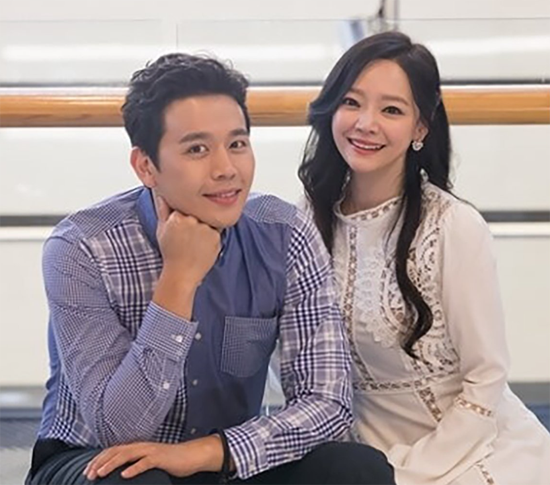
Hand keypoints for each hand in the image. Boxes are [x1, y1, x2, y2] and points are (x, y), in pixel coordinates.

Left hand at [83, 435, 223, 480]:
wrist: (190, 456)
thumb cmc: (169, 461)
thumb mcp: (148, 461)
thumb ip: (134, 463)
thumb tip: (119, 472)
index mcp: (137, 447)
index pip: (113, 451)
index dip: (98, 459)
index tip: (87, 471)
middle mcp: (141, 446)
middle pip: (116, 451)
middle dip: (100, 462)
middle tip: (88, 475)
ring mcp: (151, 451)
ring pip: (127, 455)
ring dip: (112, 464)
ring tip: (100, 474)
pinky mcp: (160, 458)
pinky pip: (145, 462)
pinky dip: (134, 468)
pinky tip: (125, 475)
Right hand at [155, 194, 220, 287]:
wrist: (182, 273)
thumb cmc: (171, 252)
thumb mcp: (162, 229)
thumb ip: (163, 209)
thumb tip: (161, 192)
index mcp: (177, 216)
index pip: (186, 204)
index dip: (184, 213)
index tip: (182, 225)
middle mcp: (192, 220)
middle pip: (198, 211)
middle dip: (195, 219)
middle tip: (188, 236)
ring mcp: (205, 228)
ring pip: (208, 219)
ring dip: (204, 226)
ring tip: (194, 242)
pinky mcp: (216, 236)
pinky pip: (216, 229)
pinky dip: (211, 235)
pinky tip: (201, 246)